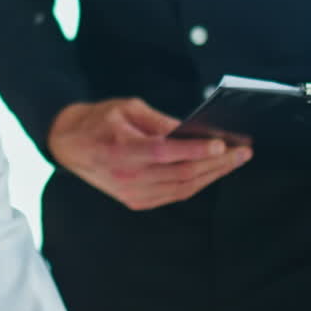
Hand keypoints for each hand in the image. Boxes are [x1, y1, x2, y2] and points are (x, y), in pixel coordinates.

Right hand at [47, 97, 251, 209]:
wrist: (68, 144)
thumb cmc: (98, 120)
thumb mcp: (126, 108)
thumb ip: (159, 121)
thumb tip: (193, 130)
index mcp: (120, 150)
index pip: (163, 153)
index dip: (193, 150)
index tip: (220, 144)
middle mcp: (126, 177)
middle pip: (180, 174)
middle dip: (216, 163)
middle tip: (241, 152)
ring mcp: (132, 193)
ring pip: (182, 188)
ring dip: (212, 175)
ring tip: (235, 161)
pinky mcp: (136, 201)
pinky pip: (174, 195)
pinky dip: (196, 184)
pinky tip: (212, 172)